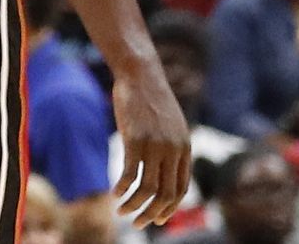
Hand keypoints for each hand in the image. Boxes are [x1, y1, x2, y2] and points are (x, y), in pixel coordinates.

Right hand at [111, 64, 190, 228]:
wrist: (141, 74)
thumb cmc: (151, 99)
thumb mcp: (170, 124)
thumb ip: (171, 146)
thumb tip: (165, 168)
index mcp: (184, 149)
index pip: (181, 189)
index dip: (169, 208)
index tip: (156, 218)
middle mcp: (173, 151)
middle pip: (165, 194)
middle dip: (152, 214)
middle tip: (138, 224)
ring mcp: (155, 146)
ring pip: (148, 189)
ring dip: (134, 206)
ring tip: (122, 212)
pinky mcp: (135, 140)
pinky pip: (130, 175)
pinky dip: (123, 189)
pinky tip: (114, 194)